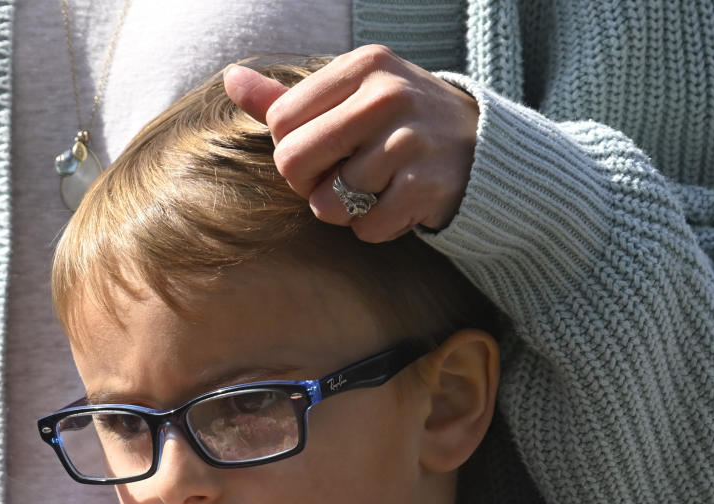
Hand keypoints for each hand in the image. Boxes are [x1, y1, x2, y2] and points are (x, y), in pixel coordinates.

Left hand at [224, 45, 478, 240]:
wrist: (482, 148)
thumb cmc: (402, 123)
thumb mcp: (353, 95)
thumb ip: (288, 97)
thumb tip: (231, 79)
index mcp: (363, 66)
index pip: (282, 122)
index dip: (293, 149)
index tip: (325, 152)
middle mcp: (386, 96)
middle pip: (293, 163)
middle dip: (309, 184)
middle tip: (341, 179)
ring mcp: (409, 142)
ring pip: (329, 203)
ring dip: (345, 210)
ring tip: (376, 190)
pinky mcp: (424, 187)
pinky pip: (366, 228)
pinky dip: (376, 227)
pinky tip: (398, 206)